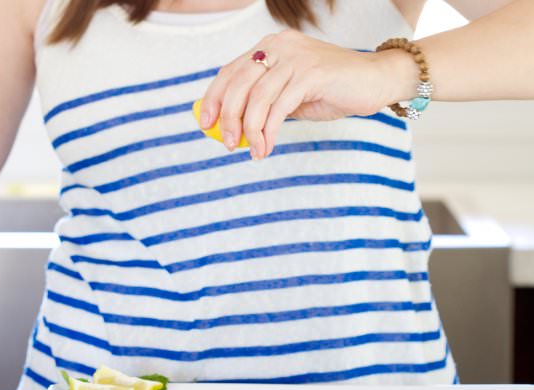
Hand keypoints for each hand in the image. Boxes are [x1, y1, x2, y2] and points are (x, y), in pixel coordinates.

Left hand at [200, 29, 393, 159]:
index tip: (206, 124)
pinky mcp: (312, 74)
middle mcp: (279, 47)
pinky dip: (269, 131)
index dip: (214, 98)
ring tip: (252, 152)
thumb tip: (235, 128)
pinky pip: (280, 107)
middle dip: (229, 118)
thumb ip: (266, 104)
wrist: (374, 81)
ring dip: (250, 130)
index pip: (230, 72)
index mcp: (271, 48)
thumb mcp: (290, 97)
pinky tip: (267, 147)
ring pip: (258, 97)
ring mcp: (296, 58)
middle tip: (229, 144)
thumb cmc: (332, 91)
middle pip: (239, 84)